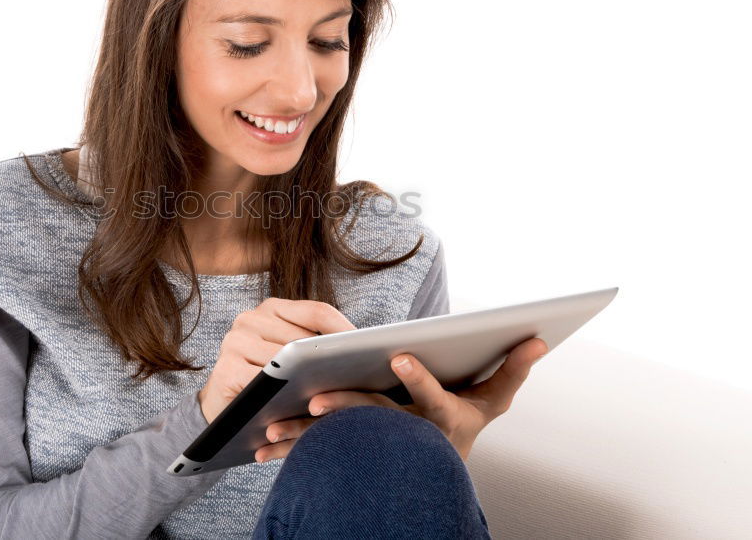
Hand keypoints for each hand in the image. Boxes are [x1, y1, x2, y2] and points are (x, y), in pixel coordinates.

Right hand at [198, 298, 357, 424]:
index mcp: (271, 308)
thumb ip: (311, 347)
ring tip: (334, 396)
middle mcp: (250, 318)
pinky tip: (303, 409)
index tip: (369, 350)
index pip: (317, 312)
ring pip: (286, 362)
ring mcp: (234, 342)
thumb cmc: (265, 382)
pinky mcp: (226, 370)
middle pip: (303, 339)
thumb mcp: (288, 357)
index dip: (345, 331)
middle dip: (330, 360)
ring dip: (310, 381)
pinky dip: (285, 397)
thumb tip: (360, 349)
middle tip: (358, 379)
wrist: (221, 410)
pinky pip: (266, 384)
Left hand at [254, 336, 548, 462]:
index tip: (399, 357)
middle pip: (376, 421)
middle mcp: (412, 436)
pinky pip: (321, 454)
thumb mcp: (494, 399)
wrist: (437, 468)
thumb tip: (540, 335)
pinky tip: (264, 445)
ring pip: (340, 442)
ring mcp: (384, 449)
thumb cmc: (467, 420)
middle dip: (345, 410)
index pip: (434, 398)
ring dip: (306, 438)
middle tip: (314, 402)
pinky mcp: (358, 456)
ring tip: (275, 426)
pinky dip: (293, 449)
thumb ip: (515, 368)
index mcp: (445, 417)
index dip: (419, 380)